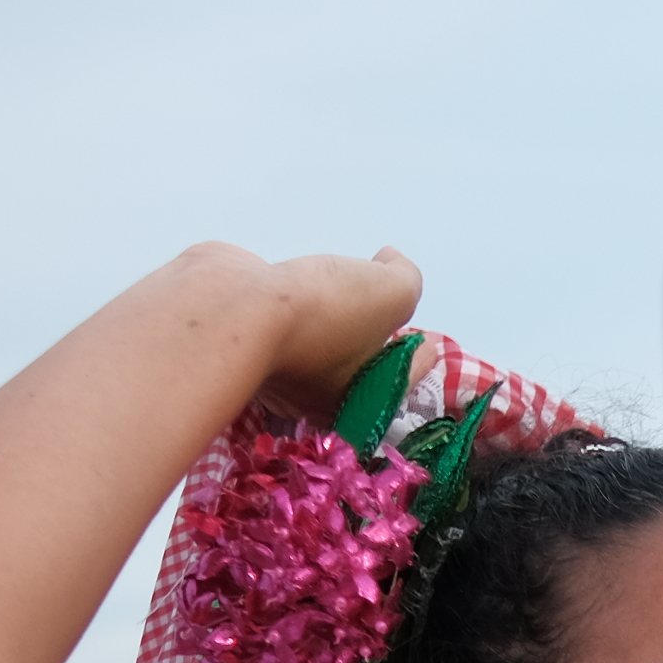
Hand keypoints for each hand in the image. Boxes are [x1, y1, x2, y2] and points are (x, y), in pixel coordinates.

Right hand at [249, 247, 426, 419]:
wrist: (235, 308)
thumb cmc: (323, 314)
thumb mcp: (390, 292)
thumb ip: (406, 277)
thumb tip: (390, 259)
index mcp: (353, 402)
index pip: (398, 380)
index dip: (418, 359)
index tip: (427, 343)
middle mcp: (312, 395)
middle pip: (355, 370)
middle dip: (374, 348)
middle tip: (388, 321)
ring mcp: (274, 369)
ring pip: (315, 349)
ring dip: (331, 326)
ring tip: (345, 301)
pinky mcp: (245, 337)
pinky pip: (281, 327)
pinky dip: (295, 310)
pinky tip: (299, 290)